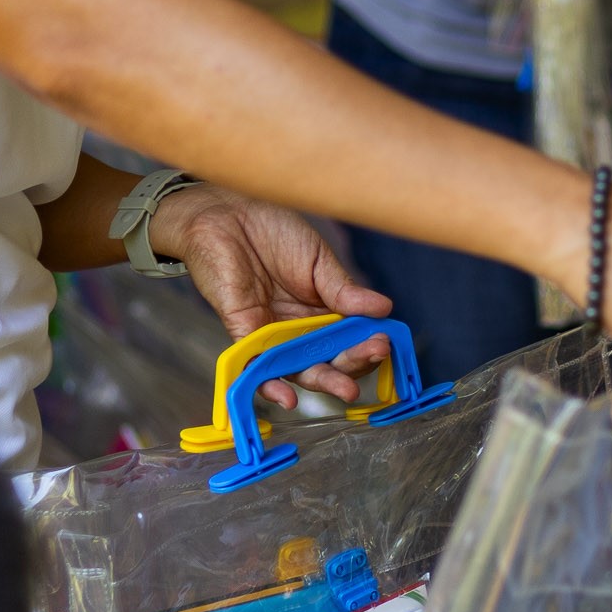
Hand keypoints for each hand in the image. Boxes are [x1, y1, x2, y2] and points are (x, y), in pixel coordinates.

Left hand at [153, 187, 393, 406]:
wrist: (227, 213)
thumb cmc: (272, 230)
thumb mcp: (317, 259)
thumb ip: (344, 290)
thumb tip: (383, 309)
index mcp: (322, 311)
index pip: (350, 340)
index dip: (367, 345)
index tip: (384, 341)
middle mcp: (299, 330)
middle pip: (330, 360)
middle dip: (353, 364)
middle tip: (374, 354)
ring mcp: (273, 335)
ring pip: (299, 370)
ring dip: (324, 382)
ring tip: (346, 390)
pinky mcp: (244, 334)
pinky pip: (256, 368)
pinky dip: (271, 387)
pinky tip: (289, 398)